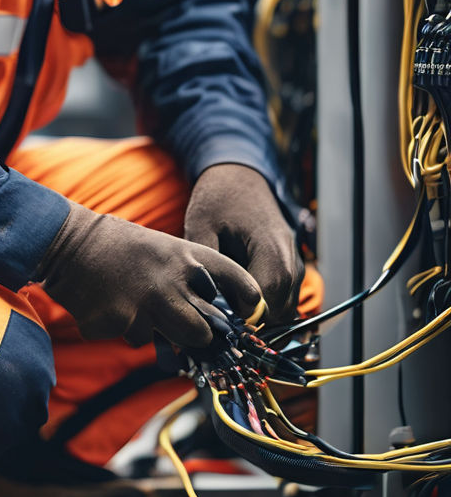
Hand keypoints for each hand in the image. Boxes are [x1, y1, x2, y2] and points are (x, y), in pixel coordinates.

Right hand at [35, 200, 263, 349]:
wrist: (68, 242)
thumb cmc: (117, 245)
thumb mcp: (161, 248)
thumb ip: (185, 279)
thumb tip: (206, 319)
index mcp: (186, 257)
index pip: (236, 279)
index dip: (248, 299)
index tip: (250, 312)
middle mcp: (172, 282)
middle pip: (204, 331)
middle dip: (197, 335)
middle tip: (182, 325)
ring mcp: (146, 306)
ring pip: (171, 342)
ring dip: (158, 333)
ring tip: (136, 305)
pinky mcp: (119, 324)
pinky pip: (133, 339)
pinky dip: (123, 329)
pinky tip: (109, 304)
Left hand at [184, 164, 302, 322]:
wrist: (238, 176)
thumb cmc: (218, 197)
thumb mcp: (201, 223)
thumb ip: (205, 262)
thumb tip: (203, 300)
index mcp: (271, 245)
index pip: (267, 297)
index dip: (243, 316)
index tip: (216, 319)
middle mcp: (290, 257)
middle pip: (280, 308)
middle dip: (250, 320)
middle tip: (217, 319)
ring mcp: (295, 263)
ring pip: (285, 308)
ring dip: (258, 315)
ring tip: (225, 309)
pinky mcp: (290, 267)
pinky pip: (283, 299)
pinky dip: (264, 306)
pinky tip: (236, 299)